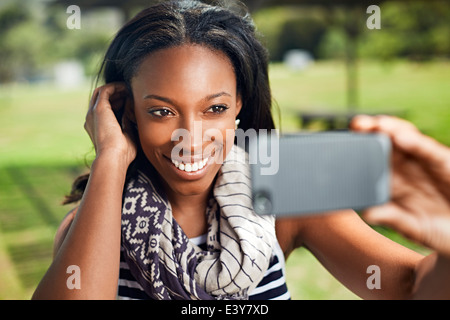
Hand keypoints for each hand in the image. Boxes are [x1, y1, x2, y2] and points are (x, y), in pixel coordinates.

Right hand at [84, 82, 136, 166]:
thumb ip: (126, 124)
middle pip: (100, 99)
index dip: (116, 103)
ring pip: (102, 92)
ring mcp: (93, 113)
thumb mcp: (126, 136)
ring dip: (115, 89)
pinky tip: (126, 88)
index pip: (103, 109)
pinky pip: (105, 90)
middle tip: (129, 94)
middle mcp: (91, 119)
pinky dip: (116, 87)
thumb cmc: (122, 153)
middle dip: (115, 94)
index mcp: (96, 127)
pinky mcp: (99, 108)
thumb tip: (130, 114)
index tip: (129, 102)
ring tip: (128, 89)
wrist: (113, 157)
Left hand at [351, 115, 449, 256]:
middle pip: (386, 143)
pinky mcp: (446, 163)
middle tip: (357, 124)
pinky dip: (416, 143)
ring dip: (392, 129)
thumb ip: (394, 218)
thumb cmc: (441, 231)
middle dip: (371, 131)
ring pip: (407, 139)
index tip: (342, 143)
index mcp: (393, 182)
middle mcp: (407, 168)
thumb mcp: (414, 228)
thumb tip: (367, 213)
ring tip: (378, 125)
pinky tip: (401, 137)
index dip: (359, 149)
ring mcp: (426, 163)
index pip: (372, 160)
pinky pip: (430, 151)